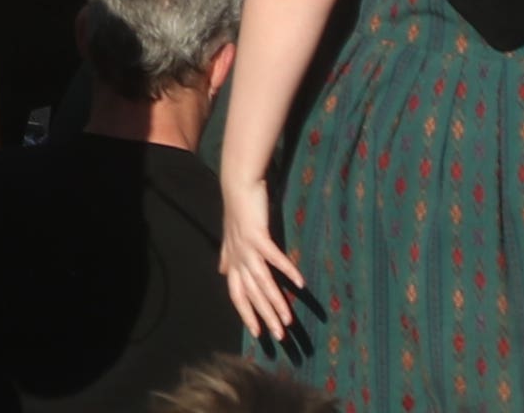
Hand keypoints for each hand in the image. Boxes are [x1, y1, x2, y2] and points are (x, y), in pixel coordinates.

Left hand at [215, 183, 308, 342]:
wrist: (236, 185)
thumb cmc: (237, 212)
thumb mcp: (230, 238)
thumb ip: (228, 257)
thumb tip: (223, 271)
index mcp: (233, 261)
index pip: (238, 295)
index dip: (246, 314)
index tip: (258, 333)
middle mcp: (238, 258)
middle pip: (252, 295)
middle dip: (265, 317)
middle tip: (280, 337)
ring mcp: (247, 248)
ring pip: (262, 282)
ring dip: (276, 302)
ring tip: (289, 320)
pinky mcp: (258, 235)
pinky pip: (273, 257)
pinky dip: (286, 270)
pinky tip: (300, 283)